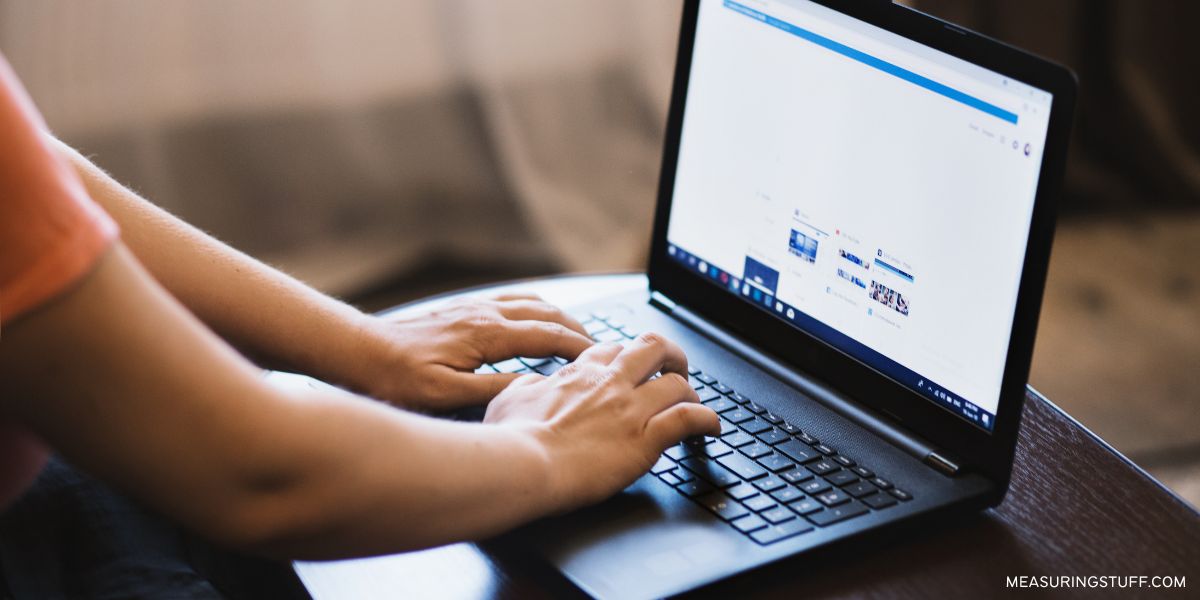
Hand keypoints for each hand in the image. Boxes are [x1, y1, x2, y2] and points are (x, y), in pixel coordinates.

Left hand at [360, 293, 593, 411]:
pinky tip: (535, 319)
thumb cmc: (396, 378)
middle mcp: (485, 313)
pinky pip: (511, 300)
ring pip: (531, 301)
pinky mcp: (462, 309)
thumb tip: (537, 387)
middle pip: (547, 313)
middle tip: (600, 349)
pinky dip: (535, 308)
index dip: (581, 348)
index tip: (603, 360)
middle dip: (578, 328)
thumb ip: (497, 390)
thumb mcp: (449, 395)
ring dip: (559, 315)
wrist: (358, 351)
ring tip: (576, 333)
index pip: (549, 335)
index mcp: (487, 334)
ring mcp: (473, 307)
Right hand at [483, 333, 720, 510]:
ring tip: (694, 403)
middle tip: (675, 369)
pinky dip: (707, 421)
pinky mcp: (645, 439)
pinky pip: (689, 418)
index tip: (629, 368)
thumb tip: (534, 384)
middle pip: (652, 348)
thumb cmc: (509, 438)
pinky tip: (711, 428)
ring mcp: (630, 409)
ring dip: (690, 393)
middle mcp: (609, 384)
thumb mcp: (509, 399)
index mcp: (578, 374)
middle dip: (670, 356)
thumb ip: (529, 387)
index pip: (611, 350)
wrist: (521, 464)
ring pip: (677, 383)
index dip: (625, 357)